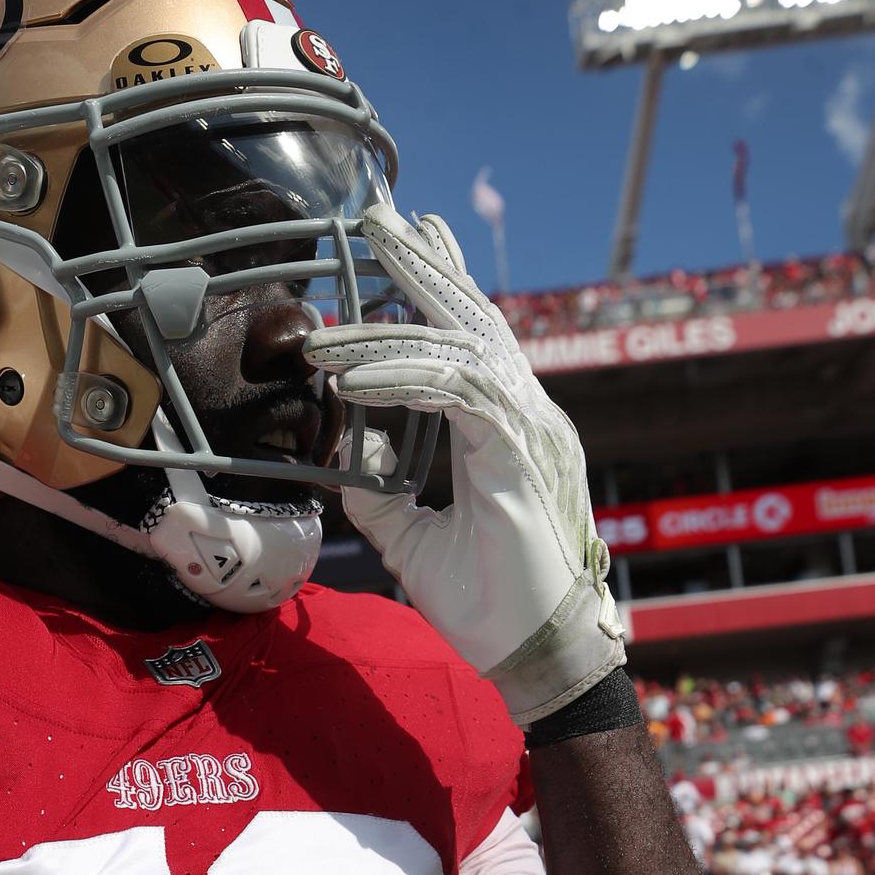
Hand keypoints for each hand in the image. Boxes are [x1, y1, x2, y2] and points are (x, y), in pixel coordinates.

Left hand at [305, 209, 624, 725]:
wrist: (536, 658)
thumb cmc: (490, 608)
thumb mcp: (413, 543)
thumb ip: (383, 496)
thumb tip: (347, 459)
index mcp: (505, 430)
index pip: (470, 342)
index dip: (435, 291)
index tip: (395, 253)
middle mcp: (524, 416)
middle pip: (474, 320)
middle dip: (425, 265)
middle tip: (381, 216)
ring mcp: (528, 431)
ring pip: (462, 347)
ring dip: (394, 324)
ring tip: (339, 310)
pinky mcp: (518, 456)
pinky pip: (458, 393)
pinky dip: (403, 382)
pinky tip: (354, 382)